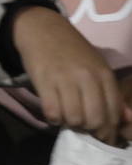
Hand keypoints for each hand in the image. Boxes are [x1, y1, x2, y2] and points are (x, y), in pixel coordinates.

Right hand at [13, 6, 130, 143]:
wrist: (42, 28)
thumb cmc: (72, 50)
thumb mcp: (96, 66)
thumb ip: (110, 93)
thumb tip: (126, 119)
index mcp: (104, 74)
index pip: (113, 113)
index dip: (108, 131)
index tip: (101, 136)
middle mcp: (87, 77)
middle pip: (95, 119)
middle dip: (89, 130)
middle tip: (82, 127)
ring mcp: (65, 78)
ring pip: (74, 118)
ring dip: (70, 123)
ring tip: (66, 117)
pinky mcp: (44, 80)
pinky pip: (52, 112)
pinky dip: (53, 118)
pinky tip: (53, 112)